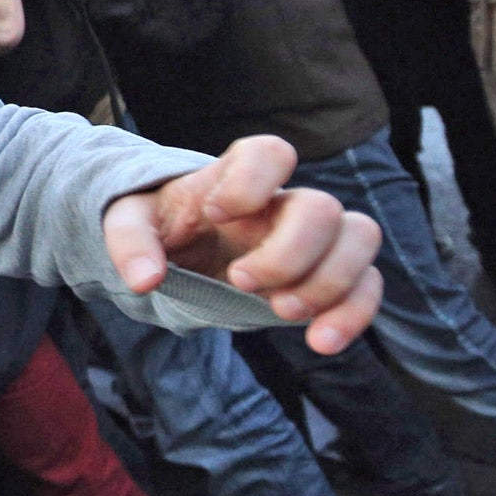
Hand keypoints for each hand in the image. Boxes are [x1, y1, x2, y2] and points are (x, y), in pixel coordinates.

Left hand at [102, 135, 382, 353]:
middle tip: (240, 282)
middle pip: (321, 208)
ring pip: (358, 238)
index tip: (216, 215)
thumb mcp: (129, 224)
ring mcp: (310, 239)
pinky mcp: (323, 276)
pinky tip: (321, 342)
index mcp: (235, 179)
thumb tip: (145, 280)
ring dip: (328, 282)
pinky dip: (353, 314)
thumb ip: (130, 243)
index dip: (252, 181)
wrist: (179, 256)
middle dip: (286, 254)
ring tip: (282, 311)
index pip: (269, 153)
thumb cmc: (160, 228)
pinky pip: (366, 285)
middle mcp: (281, 204)